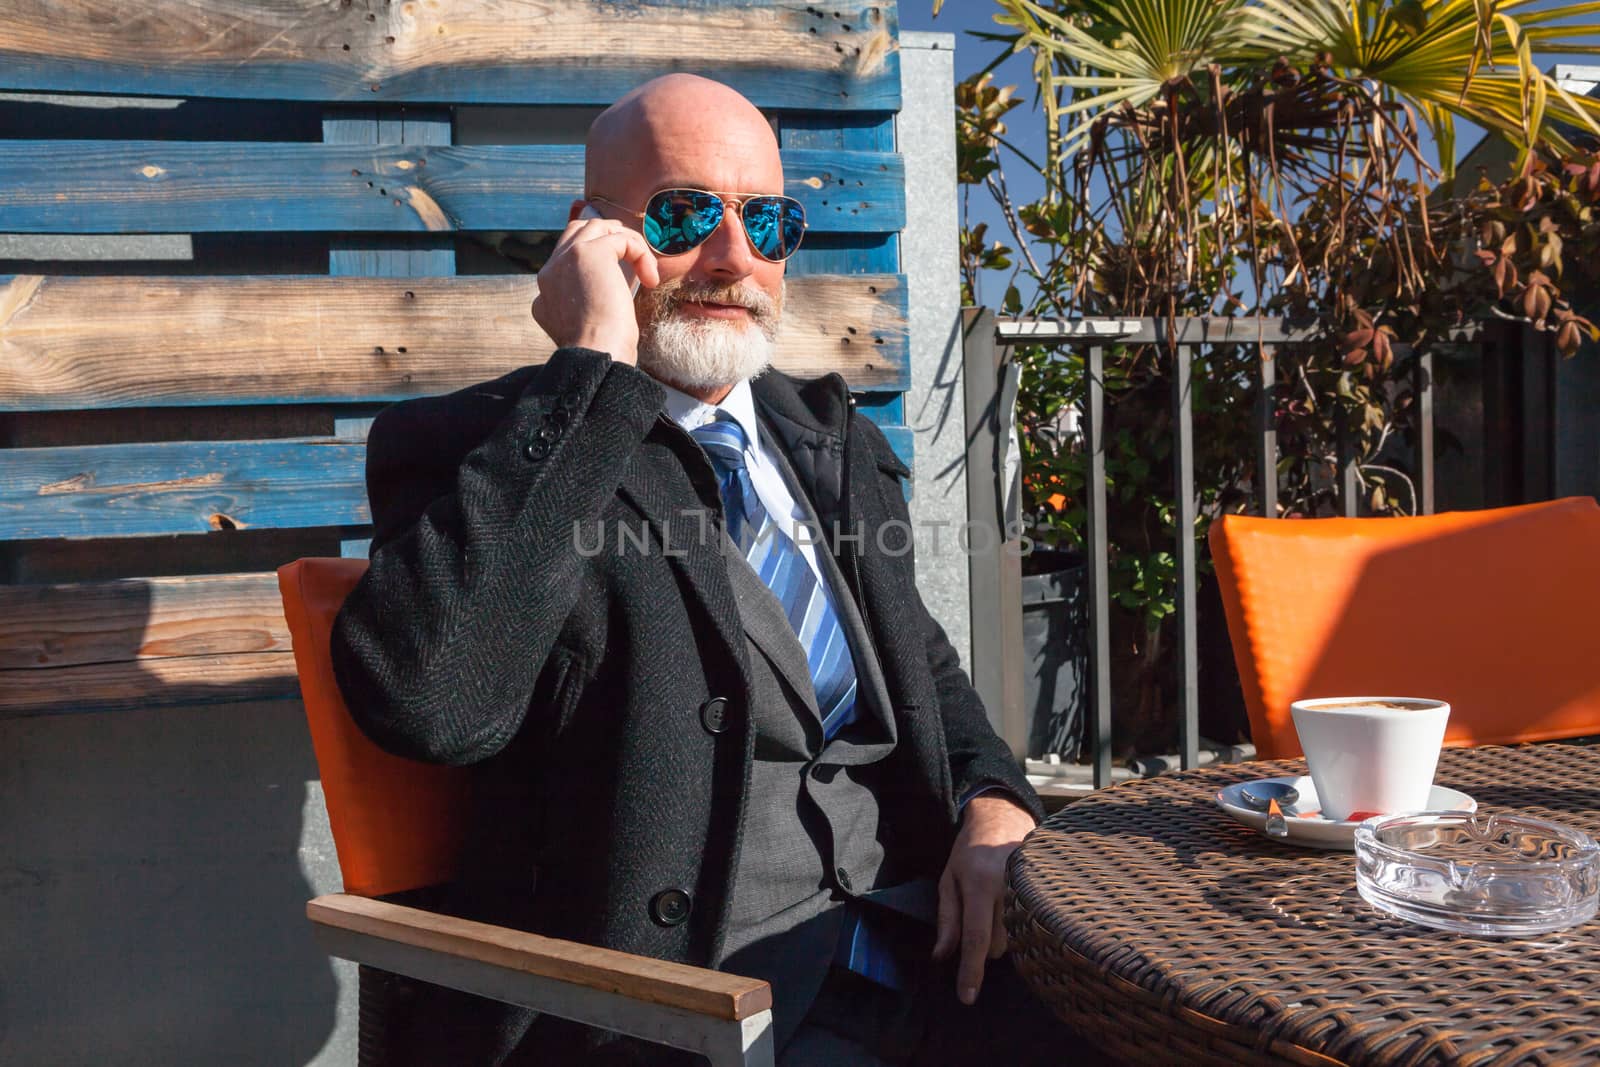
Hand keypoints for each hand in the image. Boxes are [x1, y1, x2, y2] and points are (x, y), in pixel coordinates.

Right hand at [531, 214, 659, 364]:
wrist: (596, 355)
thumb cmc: (600, 350)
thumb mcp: (583, 326)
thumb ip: (583, 304)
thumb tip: (602, 296)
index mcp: (546, 289)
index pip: (566, 256)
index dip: (594, 258)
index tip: (618, 274)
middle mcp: (551, 270)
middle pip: (577, 231)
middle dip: (607, 236)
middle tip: (631, 250)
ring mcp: (568, 258)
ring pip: (598, 227)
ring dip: (626, 241)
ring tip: (646, 267)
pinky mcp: (590, 252)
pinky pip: (621, 239)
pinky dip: (640, 253)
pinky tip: (650, 278)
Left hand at [932, 793, 1036, 1005]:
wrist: (1005, 818)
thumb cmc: (970, 850)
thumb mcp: (948, 879)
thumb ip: (947, 919)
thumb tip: (941, 956)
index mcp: (980, 886)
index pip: (975, 938)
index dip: (971, 971)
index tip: (967, 997)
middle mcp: (1008, 891)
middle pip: (997, 946)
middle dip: (984, 941)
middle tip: (978, 909)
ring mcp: (1030, 892)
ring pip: (1014, 940)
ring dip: (1001, 931)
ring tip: (994, 901)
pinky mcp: (1043, 894)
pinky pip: (1028, 927)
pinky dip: (1016, 924)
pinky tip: (1010, 903)